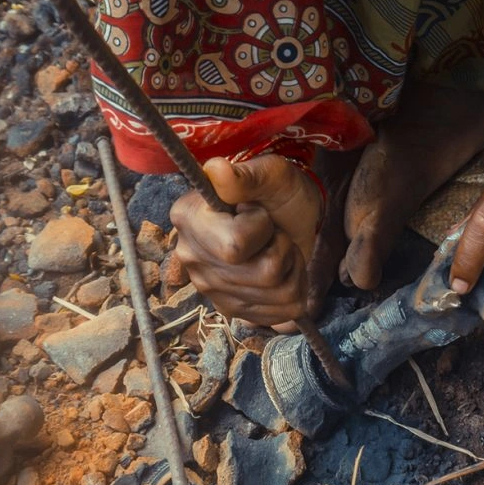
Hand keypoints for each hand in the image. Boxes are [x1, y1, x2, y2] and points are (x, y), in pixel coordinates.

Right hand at [170, 154, 321, 326]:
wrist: (288, 214)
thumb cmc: (276, 189)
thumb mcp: (269, 173)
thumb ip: (245, 175)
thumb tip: (217, 170)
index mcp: (188, 218)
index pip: (236, 247)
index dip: (262, 229)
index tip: (258, 212)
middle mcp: (191, 258)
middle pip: (263, 275)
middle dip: (284, 250)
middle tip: (274, 232)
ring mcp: (210, 288)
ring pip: (278, 294)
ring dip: (293, 269)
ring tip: (280, 249)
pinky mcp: (231, 309)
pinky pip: (281, 314)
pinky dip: (294, 292)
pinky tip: (282, 272)